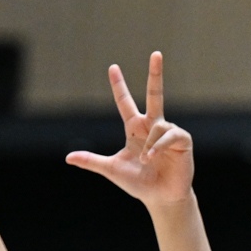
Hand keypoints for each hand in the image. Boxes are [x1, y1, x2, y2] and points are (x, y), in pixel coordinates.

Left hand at [66, 52, 194, 207]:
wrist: (161, 198)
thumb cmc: (139, 183)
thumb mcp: (112, 169)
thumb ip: (92, 161)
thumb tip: (68, 157)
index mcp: (135, 129)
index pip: (124, 103)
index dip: (119, 86)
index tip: (112, 67)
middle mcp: (152, 126)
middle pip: (154, 94)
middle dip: (156, 73)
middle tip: (157, 53)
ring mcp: (168, 132)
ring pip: (157, 125)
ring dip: (149, 145)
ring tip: (147, 161)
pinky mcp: (182, 140)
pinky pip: (168, 135)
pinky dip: (158, 146)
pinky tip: (153, 158)